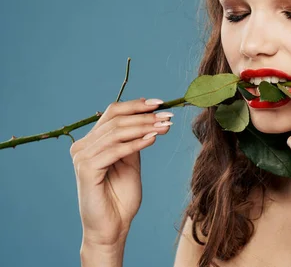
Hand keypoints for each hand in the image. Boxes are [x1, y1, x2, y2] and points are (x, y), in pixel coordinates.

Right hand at [70, 98, 172, 246]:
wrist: (113, 227)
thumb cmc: (121, 197)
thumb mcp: (131, 162)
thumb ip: (134, 141)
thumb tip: (150, 118)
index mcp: (91, 142)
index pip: (112, 113)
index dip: (136, 105)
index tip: (160, 103)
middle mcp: (82, 146)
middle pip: (116, 120)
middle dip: (145, 116)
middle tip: (168, 116)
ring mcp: (82, 157)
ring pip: (116, 132)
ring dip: (144, 127)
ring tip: (165, 126)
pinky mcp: (86, 169)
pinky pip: (114, 150)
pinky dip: (135, 143)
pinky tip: (152, 139)